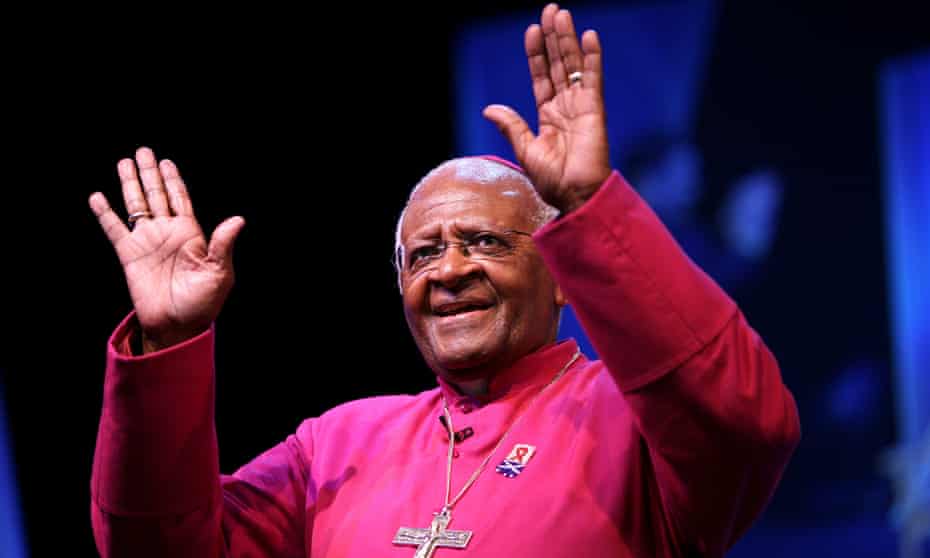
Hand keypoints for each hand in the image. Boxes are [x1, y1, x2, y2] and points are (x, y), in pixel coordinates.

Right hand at [89, 147, 244, 351]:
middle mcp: (167, 233)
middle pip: (157, 195)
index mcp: (190, 234)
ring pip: (137, 206)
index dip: (173, 180)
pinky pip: (115, 229)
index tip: (166, 162)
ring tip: (123, 162)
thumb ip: (223, 244)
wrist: (177, 326)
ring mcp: (147, 242)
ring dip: (130, 185)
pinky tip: (97, 197)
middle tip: (143, 151)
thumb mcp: (219, 273)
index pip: (180, 199)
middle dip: (150, 174)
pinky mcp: (129, 256)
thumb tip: (238, 220)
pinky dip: (105, 214)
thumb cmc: (203, 302)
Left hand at [483, 3, 611, 213]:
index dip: (536, 54)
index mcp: (548, 117)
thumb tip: (489, 109)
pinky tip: (588, 36)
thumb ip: (512, 126)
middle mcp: (566, 107)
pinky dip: (591, 57)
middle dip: (553, 38)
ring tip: (561, 14)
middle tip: (550, 9)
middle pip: (558, 65)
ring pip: (572, 65)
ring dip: (567, 39)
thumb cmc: (553, 181)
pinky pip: (593, 78)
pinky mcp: (594, 109)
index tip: (531, 31)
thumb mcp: (525, 150)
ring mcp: (581, 106)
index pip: (541, 77)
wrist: (575, 196)